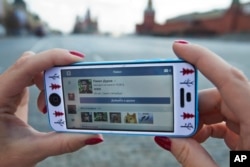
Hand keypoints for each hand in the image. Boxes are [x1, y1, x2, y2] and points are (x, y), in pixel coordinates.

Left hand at [0, 49, 102, 166]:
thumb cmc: (1, 157)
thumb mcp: (32, 150)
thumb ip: (64, 143)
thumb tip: (93, 136)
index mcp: (0, 95)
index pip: (27, 65)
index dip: (53, 58)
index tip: (77, 59)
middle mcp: (2, 86)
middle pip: (32, 61)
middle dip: (56, 69)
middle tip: (73, 83)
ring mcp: (8, 87)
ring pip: (33, 67)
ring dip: (50, 81)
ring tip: (53, 104)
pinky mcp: (15, 91)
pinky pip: (33, 77)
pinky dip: (46, 86)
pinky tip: (47, 105)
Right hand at [155, 40, 249, 166]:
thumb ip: (195, 159)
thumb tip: (168, 140)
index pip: (229, 78)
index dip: (201, 59)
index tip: (178, 47)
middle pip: (220, 95)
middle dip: (191, 105)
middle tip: (171, 118)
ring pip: (223, 106)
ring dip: (199, 117)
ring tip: (184, 134)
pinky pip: (228, 118)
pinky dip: (210, 125)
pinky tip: (199, 137)